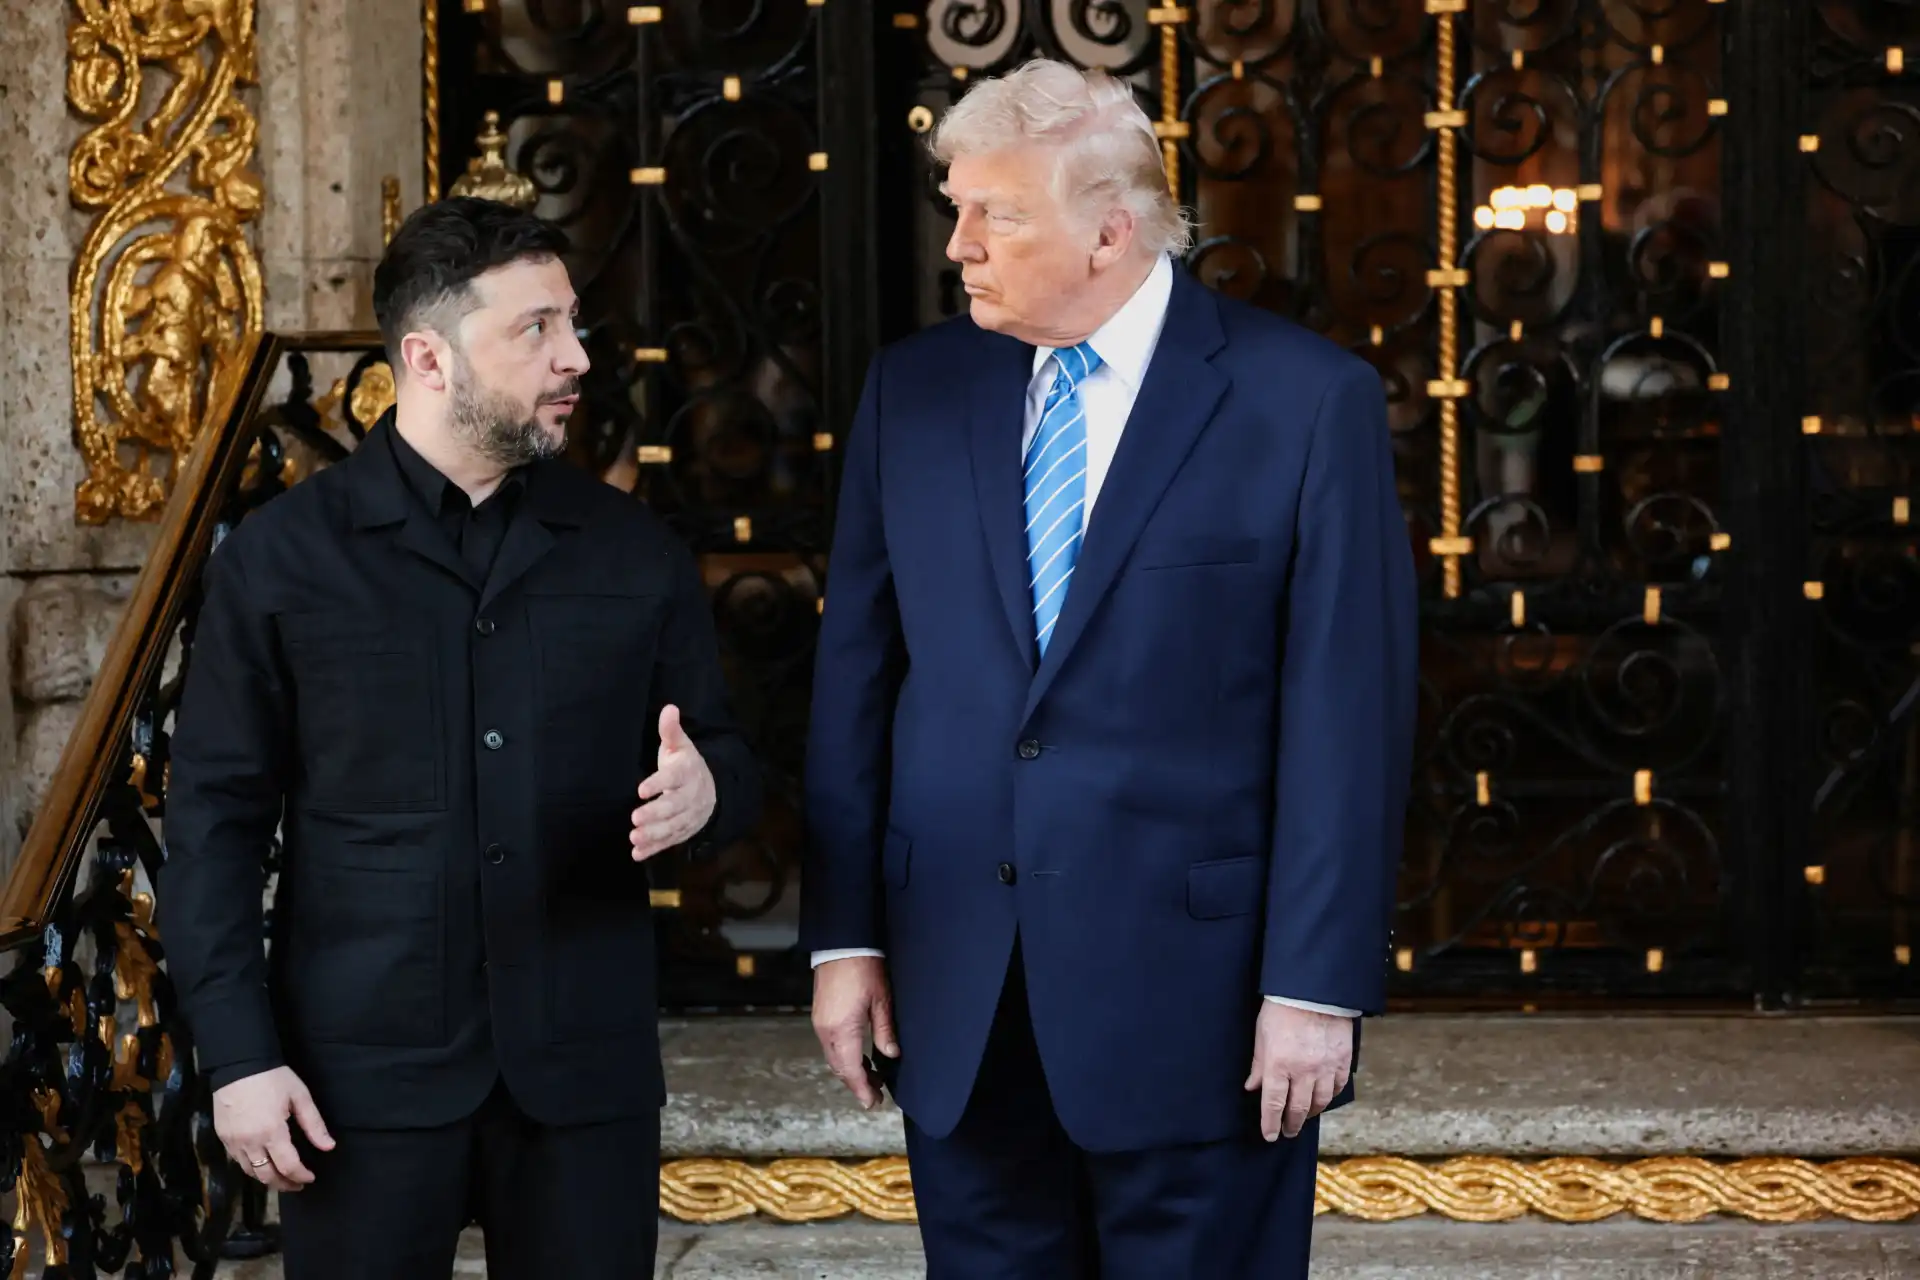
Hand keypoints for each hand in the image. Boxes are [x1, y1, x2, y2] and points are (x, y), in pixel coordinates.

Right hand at [212, 1066, 334, 1191]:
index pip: (288, 1166)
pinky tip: (262, 1165)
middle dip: (284, 1184)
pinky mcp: (223, 1138)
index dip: (301, 1176)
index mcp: (272, 1132)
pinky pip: (238, 1161)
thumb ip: (314, 1124)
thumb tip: (329, 1146)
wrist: (238, 1064)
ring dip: (267, 1179)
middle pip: (267, 1176)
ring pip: (250, 1172)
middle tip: (297, 1185)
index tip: (310, 1178)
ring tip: (281, 1178)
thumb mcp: (300, 1097)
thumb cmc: (273, 1078)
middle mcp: (250, 1142)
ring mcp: (233, 1142)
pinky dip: (251, 1168)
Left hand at [631, 705, 716, 860]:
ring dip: (653, 834)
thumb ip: (671, 730)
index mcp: (687, 773)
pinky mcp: (682, 831)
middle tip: (635, 818)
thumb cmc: (686, 765)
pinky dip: (654, 849)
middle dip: (655, 814)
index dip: (658, 784)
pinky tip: (637, 854)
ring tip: (634, 837)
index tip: (641, 789)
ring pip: (672, 827)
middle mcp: (690, 796)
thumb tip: (669, 708)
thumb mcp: (681, 746)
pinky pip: (669, 842)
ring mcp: (688, 816)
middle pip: (674, 807)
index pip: (673, 778)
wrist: (712, 791)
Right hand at [811, 956, 898, 1110]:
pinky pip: (831, 1045)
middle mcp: (826, 1030)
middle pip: (840, 1068)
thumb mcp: (882, 1000)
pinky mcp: (821, 1016)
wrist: (842, 945)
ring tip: (872, 1077)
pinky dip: (844, 1057)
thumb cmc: (864, 968)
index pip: (851, 1070)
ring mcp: (821, 1023)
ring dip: (851, 1071)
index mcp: (842, 1030)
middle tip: (876, 1095)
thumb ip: (885, 1031)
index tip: (873, 1103)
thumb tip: (891, 1054)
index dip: (863, 1089)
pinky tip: (860, 1057)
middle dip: (857, 1084)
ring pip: (834, 1058)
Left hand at [1244, 1002, 1352, 1141]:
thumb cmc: (1283, 1008)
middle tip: (1288, 1131)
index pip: (1273, 1104)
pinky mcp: (1342, 1060)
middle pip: (1298, 1108)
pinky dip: (1331, 1096)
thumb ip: (1259, 1064)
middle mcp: (1303, 1071)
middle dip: (1292, 1124)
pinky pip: (1338, 1086)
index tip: (1270, 1135)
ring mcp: (1326, 1067)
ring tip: (1305, 1116)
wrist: (1314, 990)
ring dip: (1312, 1113)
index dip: (1270, 1124)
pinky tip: (1325, 1098)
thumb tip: (1252, 1087)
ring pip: (1320, 1102)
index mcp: (1279, 1065)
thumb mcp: (1262, 1035)